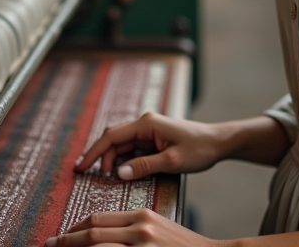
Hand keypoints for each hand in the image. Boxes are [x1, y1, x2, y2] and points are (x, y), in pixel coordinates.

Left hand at [46, 208, 218, 246]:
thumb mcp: (158, 229)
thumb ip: (132, 230)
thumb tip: (103, 236)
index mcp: (141, 216)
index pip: (98, 219)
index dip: (75, 228)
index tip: (61, 236)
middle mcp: (139, 229)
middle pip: (92, 232)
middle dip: (66, 240)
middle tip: (49, 245)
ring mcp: (141, 246)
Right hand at [74, 112, 229, 179]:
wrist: (218, 143)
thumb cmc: (199, 148)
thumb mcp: (172, 161)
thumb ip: (145, 166)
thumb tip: (119, 173)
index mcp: (147, 124)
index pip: (111, 136)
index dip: (94, 152)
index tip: (80, 166)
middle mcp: (145, 124)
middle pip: (113, 138)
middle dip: (98, 155)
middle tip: (84, 173)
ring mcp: (148, 131)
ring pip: (121, 144)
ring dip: (110, 159)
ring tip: (101, 175)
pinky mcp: (153, 139)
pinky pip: (131, 148)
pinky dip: (122, 159)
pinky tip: (118, 171)